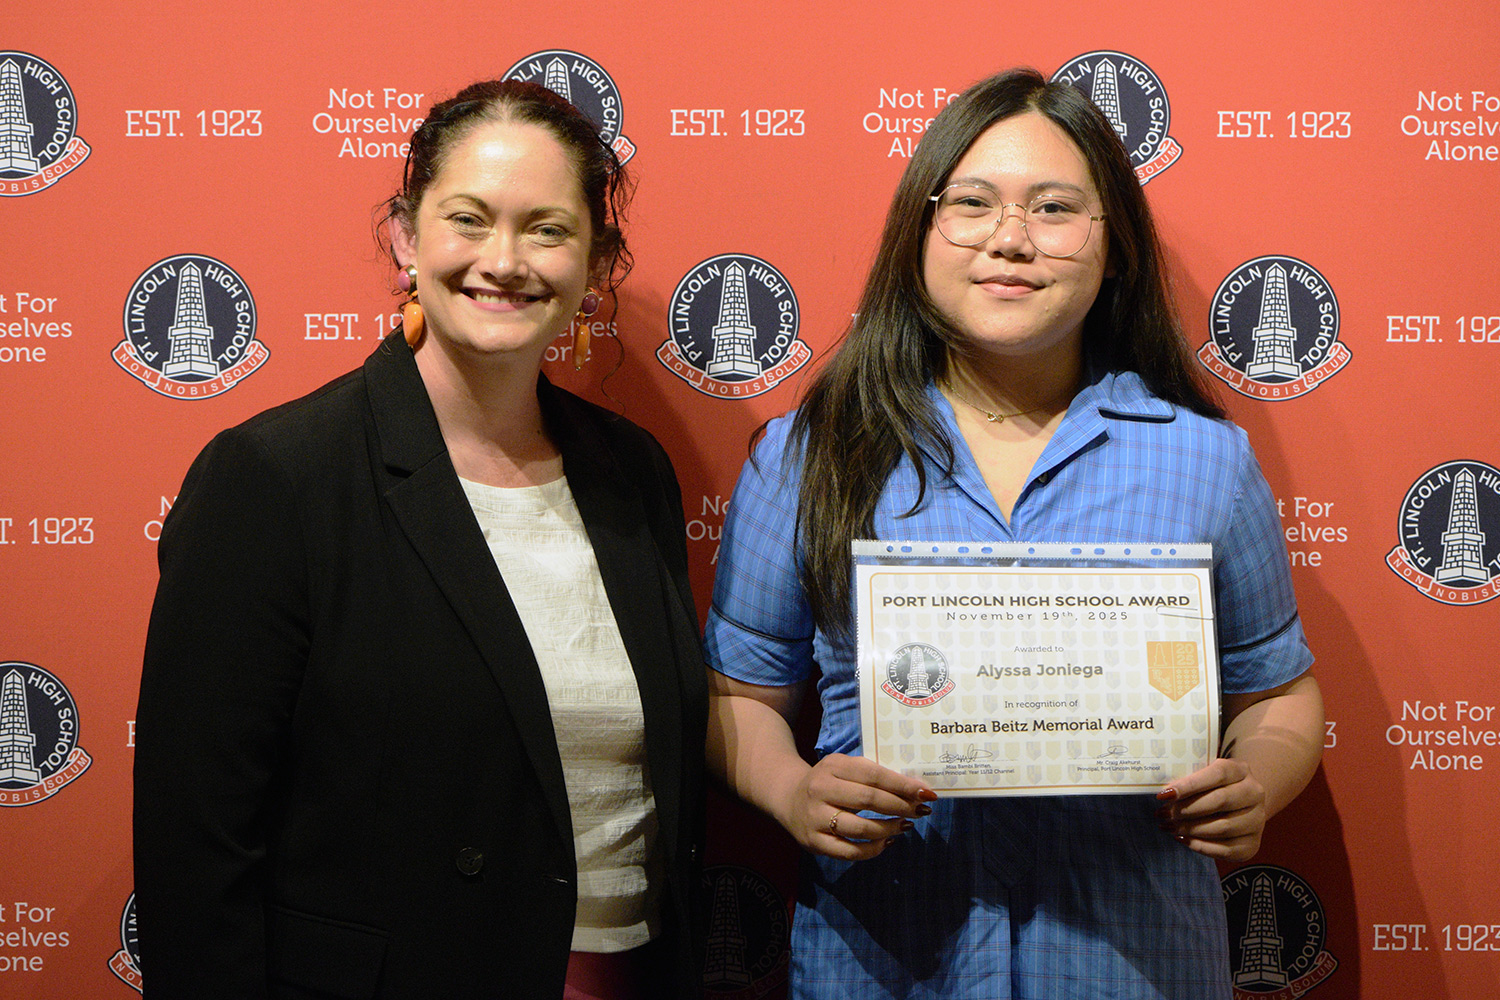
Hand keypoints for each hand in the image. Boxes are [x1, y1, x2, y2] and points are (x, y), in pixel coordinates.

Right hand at [778, 753, 935, 860]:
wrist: (787, 797)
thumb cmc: (828, 781)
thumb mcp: (844, 767)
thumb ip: (875, 775)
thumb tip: (916, 789)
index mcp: (832, 766)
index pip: (873, 775)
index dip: (902, 785)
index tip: (925, 793)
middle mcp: (820, 790)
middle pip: (868, 800)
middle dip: (900, 806)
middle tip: (921, 810)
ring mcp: (815, 818)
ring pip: (861, 829)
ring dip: (889, 828)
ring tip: (905, 825)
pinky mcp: (814, 842)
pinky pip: (850, 852)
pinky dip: (873, 849)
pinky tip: (886, 841)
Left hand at [1156, 757, 1266, 861]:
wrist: (1244, 804)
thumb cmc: (1215, 786)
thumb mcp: (1206, 774)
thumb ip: (1190, 778)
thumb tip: (1164, 793)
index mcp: (1241, 770)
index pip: (1217, 774)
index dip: (1189, 785)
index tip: (1164, 795)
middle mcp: (1254, 794)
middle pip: (1219, 801)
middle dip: (1186, 809)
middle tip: (1162, 814)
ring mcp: (1257, 821)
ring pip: (1222, 827)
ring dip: (1189, 829)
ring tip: (1167, 826)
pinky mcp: (1252, 845)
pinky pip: (1224, 849)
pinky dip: (1200, 846)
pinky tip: (1182, 839)